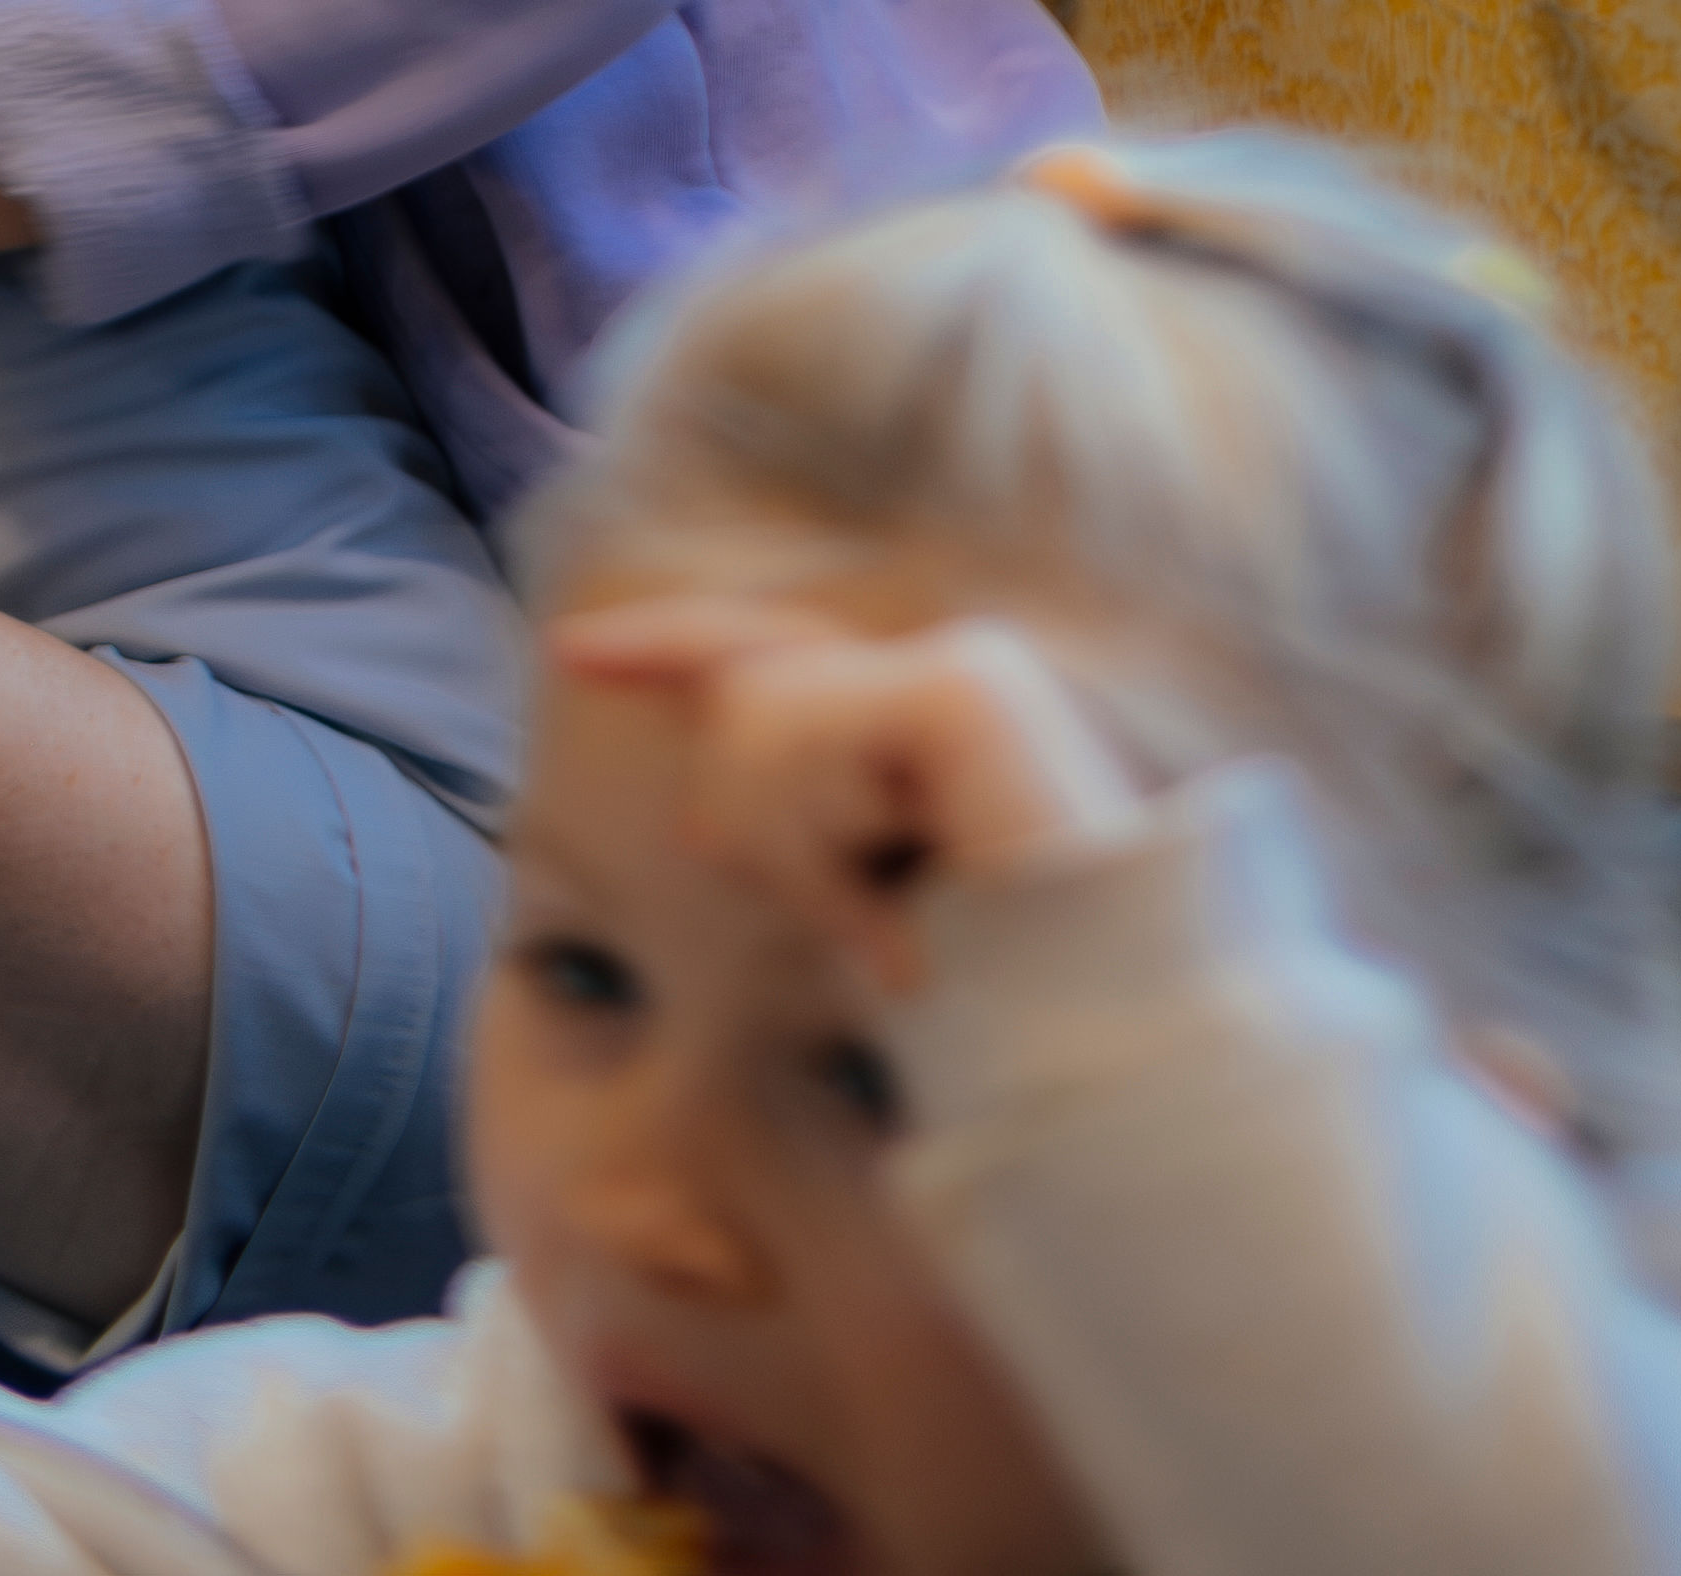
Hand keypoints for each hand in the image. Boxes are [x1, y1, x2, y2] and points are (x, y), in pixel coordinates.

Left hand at [551, 598, 1144, 998]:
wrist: (1113, 1035)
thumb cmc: (1002, 989)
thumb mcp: (863, 906)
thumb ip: (791, 835)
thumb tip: (702, 824)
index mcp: (920, 715)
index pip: (765, 649)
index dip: (664, 646)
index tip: (566, 652)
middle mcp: (944, 667)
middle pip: (744, 694)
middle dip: (760, 830)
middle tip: (867, 927)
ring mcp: (962, 666)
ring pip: (755, 722)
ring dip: (798, 855)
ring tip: (896, 919)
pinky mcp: (961, 690)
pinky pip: (803, 744)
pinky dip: (824, 850)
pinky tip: (906, 898)